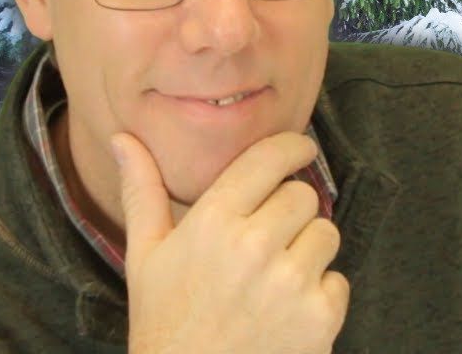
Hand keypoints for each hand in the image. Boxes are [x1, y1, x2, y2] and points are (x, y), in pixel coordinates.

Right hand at [113, 131, 348, 353]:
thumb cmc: (165, 323)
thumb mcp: (145, 258)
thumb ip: (142, 192)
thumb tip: (123, 137)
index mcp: (212, 222)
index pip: (270, 158)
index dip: (292, 148)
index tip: (301, 149)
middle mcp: (255, 247)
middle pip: (304, 195)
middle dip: (289, 213)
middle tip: (264, 243)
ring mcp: (291, 283)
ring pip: (326, 233)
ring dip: (307, 252)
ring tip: (271, 281)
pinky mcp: (320, 317)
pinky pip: (338, 280)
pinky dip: (319, 296)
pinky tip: (284, 314)